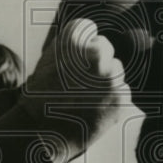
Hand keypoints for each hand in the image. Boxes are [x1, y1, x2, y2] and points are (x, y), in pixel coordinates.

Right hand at [22, 18, 130, 162]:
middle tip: (78, 84)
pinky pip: (122, 91)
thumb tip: (91, 38)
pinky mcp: (121, 96)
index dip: (80, 47)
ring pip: (115, 71)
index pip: (89, 29)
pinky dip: (112, 100)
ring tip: (84, 99)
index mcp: (74, 38)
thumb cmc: (39, 98)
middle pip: (105, 50)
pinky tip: (93, 109)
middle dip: (95, 64)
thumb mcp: (47, 61)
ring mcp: (110, 75)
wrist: (41, 133)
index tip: (73, 62)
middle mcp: (95, 52)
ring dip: (105, 82)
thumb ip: (69, 47)